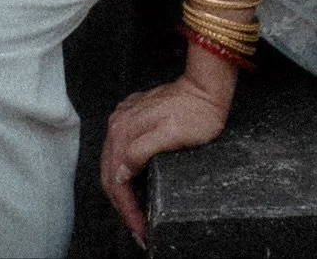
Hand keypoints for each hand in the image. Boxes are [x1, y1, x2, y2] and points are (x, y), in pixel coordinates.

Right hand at [101, 70, 233, 246]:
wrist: (206, 88)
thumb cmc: (196, 113)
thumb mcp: (172, 135)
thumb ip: (141, 151)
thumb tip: (120, 172)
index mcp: (125, 129)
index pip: (117, 179)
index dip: (127, 208)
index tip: (139, 227)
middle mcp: (119, 122)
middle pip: (111, 173)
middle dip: (122, 205)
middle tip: (137, 227)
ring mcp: (125, 117)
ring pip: (113, 162)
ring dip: (122, 190)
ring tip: (135, 212)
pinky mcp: (134, 115)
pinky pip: (120, 149)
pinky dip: (124, 170)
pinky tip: (133, 181)